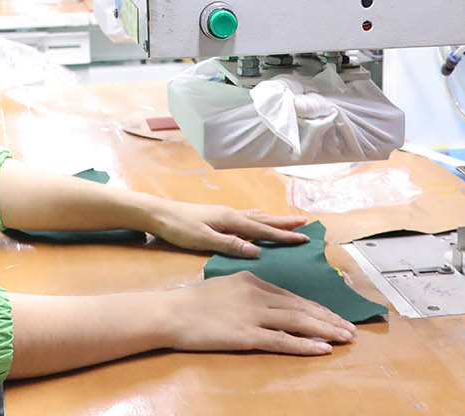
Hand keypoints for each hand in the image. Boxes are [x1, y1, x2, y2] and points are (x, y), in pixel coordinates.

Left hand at [143, 199, 308, 257]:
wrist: (158, 213)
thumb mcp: (204, 239)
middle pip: (265, 220)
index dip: (284, 236)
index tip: (304, 238)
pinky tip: (258, 216)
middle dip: (285, 223)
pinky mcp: (218, 217)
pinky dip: (258, 217)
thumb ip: (230, 244)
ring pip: (257, 217)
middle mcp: (232, 215)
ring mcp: (225, 214)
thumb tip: (257, 250)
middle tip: (306, 223)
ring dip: (274, 220)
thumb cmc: (179, 228)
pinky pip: (246, 216)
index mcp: (231, 221)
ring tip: (290, 220)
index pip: (263, 230)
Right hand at [164, 271, 355, 355]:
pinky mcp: (247, 334)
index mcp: (252, 279)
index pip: (292, 295)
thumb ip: (246, 292)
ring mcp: (254, 314)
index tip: (332, 315)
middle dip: (328, 318)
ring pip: (298, 321)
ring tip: (345, 337)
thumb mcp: (224, 286)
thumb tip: (262, 300)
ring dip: (325, 330)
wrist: (172, 312)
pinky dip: (305, 344)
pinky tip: (322, 349)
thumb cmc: (191, 302)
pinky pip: (282, 340)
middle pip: (301, 306)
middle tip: (349, 328)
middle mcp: (258, 293)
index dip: (315, 307)